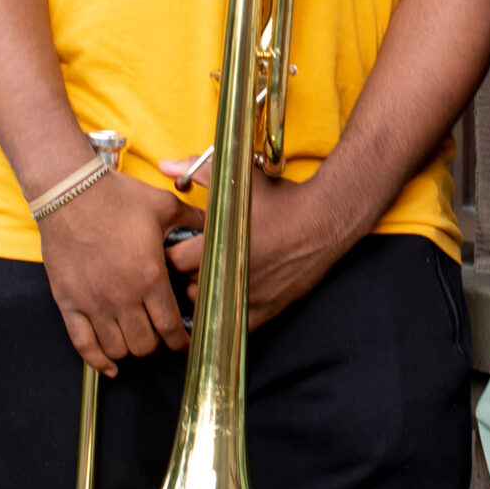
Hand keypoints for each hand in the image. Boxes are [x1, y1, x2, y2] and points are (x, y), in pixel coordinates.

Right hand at [40, 170, 190, 373]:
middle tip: (160, 337)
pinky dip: (97, 361)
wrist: (70, 191)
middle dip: (157, 345)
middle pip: (145, 344)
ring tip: (137, 341)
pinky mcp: (69, 302)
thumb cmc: (117, 197)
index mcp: (150, 277)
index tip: (185, 342)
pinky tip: (108, 366)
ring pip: (117, 348)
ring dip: (130, 349)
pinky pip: (82, 344)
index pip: (170, 326)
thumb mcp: (163, 205)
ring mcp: (93, 303)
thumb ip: (193, 220)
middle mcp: (122, 296)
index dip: (180, 341)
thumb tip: (215, 225)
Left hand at [160, 160, 339, 330]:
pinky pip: (235, 323)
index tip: (177, 246)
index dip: (172, 253)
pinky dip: (227, 312)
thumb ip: (198, 172)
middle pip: (187, 285)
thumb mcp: (238, 181)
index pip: (174, 260)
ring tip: (212, 275)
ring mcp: (248, 294)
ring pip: (208, 305)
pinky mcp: (267, 308)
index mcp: (218, 243)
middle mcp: (230, 272)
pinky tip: (228, 296)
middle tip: (192, 261)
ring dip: (205, 293)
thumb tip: (165, 165)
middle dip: (186, 274)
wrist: (324, 219)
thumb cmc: (281, 199)